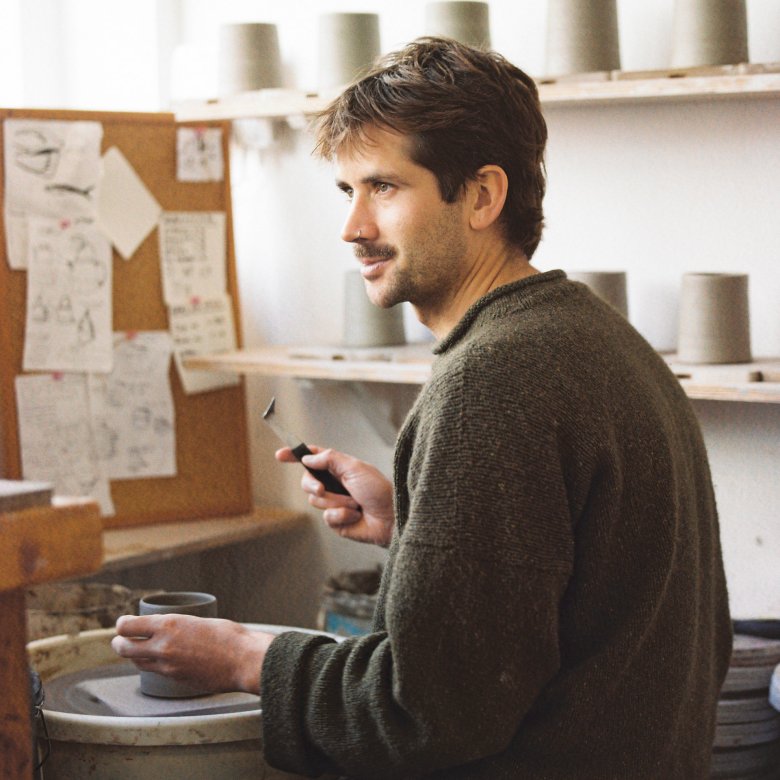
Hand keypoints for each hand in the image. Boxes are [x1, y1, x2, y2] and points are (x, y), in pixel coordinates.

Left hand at [111, 614, 274, 694]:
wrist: (242, 660)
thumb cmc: (228, 636)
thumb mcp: (199, 621)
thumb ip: (179, 627)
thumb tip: (167, 629)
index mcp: (169, 624)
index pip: (128, 627)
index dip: (122, 625)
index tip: (123, 624)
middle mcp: (163, 646)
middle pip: (124, 648)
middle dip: (118, 643)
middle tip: (119, 640)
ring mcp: (167, 665)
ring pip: (137, 662)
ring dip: (134, 656)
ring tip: (136, 651)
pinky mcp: (175, 678)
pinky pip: (156, 671)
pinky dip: (153, 665)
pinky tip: (159, 660)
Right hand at [275, 446, 394, 545]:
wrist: (392, 518)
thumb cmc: (378, 490)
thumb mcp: (355, 468)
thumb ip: (330, 459)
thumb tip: (308, 457)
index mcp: (340, 467)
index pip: (313, 458)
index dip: (295, 455)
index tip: (280, 455)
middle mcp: (335, 484)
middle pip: (307, 481)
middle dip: (312, 485)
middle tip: (321, 488)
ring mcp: (335, 503)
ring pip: (316, 500)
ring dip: (336, 502)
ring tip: (355, 504)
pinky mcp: (337, 521)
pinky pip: (327, 517)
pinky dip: (341, 516)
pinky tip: (355, 516)